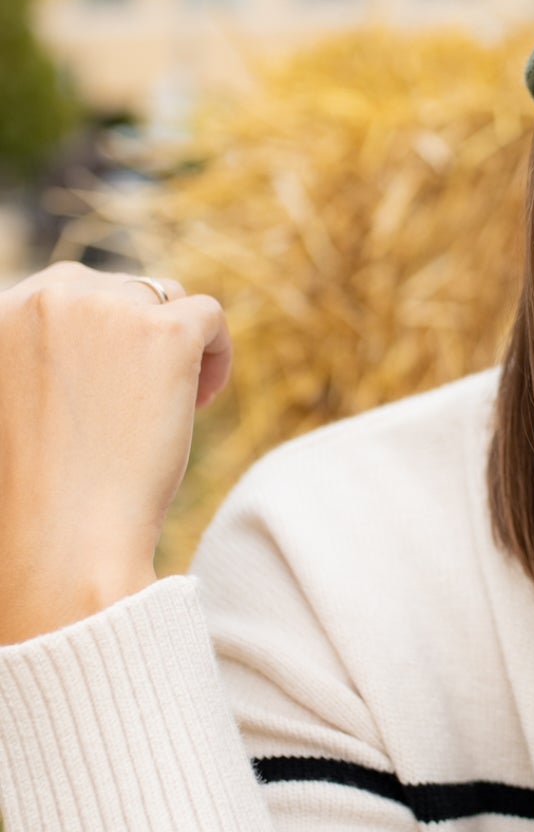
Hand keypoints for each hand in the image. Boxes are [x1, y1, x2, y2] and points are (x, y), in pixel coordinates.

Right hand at [0, 263, 231, 642]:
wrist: (60, 541)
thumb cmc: (30, 495)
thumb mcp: (16, 405)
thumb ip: (39, 363)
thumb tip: (92, 355)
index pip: (61, 295)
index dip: (93, 340)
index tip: (101, 391)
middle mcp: (44, 297)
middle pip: (113, 290)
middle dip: (133, 337)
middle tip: (138, 403)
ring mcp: (106, 308)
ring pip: (162, 298)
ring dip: (174, 343)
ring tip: (172, 406)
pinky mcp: (165, 332)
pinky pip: (208, 315)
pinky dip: (216, 353)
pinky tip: (201, 402)